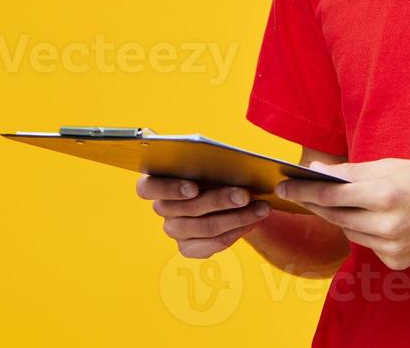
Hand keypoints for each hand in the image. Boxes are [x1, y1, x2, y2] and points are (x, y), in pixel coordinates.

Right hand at [137, 175, 270, 258]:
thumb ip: (212, 162)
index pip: (148, 188)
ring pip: (205, 227)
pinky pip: (213, 244)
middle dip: (220, 201)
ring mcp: (174, 230)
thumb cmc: (215, 169)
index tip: (194, 188)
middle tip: (245, 194)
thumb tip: (231, 165)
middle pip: (187, 209)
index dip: (170, 189)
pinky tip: (253, 222)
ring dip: (237, 217)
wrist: (227, 191)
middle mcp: (162, 208)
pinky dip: (236, 231)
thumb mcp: (212, 161)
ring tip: (262, 208)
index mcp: (155, 182)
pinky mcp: (188, 248)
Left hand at [276, 159, 409, 270]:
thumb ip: (354, 172)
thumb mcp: (394, 166)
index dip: (304, 192)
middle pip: (337, 216)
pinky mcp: (398, 260)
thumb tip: (319, 172)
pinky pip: (370, 245)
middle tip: (299, 194)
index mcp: (385, 194)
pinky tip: (378, 221)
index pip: (332, 195)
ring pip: (351, 232)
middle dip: (317, 204)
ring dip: (343, 218)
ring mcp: (393, 246)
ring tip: (339, 203)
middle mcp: (387, 224)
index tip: (284, 188)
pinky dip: (368, 232)